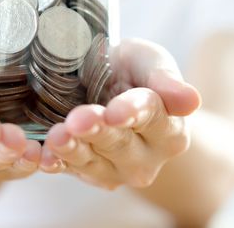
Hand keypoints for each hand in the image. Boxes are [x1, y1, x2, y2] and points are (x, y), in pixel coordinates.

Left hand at [40, 38, 200, 188]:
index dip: (133, 113)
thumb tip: (191, 100)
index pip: (153, 119)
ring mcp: (116, 170)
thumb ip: (166, 78)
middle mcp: (147, 157)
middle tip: (79, 120)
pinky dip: (54, 163)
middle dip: (98, 131)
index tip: (116, 111)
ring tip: (57, 136)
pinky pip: (70, 170)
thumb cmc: (131, 70)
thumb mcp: (148, 61)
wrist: (105, 83)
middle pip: (121, 144)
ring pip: (93, 162)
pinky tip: (42, 157)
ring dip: (74, 150)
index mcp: (170, 129)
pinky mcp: (87, 173)